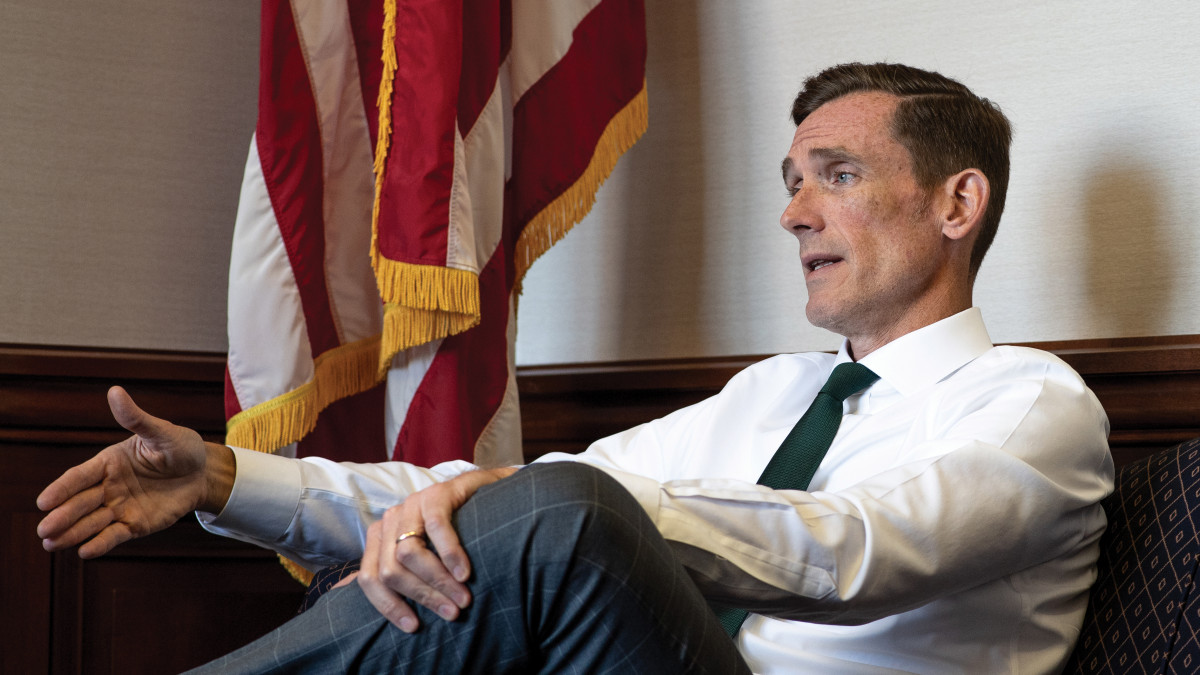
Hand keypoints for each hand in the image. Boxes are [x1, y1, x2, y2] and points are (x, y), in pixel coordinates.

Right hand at [36, 386, 235, 557]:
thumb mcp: (161, 432)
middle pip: (80, 503)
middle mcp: (109, 486)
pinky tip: (85, 552)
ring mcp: (120, 507)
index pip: (79, 476)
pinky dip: (100, 544)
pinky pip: (114, 535)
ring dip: (72, 534)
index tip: (43, 502)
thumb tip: (115, 391)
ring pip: (92, 522)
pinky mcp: (135, 524)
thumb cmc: (181, 447)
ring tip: (51, 545)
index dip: (61, 489)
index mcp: (109, 462)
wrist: (204, 473)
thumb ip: (136, 418)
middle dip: (62, 516)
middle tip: (44, 530)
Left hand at [357, 467, 517, 631]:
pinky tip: (464, 572)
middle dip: (421, 596)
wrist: (489, 493)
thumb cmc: (458, 533)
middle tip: (451, 612)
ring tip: (462, 597)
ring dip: (437, 580)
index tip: (414, 626)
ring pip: (408, 553)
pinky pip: (436, 526)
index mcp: (381, 538)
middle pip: (390, 570)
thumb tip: (388, 619)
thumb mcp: (429, 556)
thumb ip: (409, 579)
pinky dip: (450, 554)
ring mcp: (412, 504)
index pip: (369, 578)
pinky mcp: (435, 493)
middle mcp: (391, 520)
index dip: (389, 606)